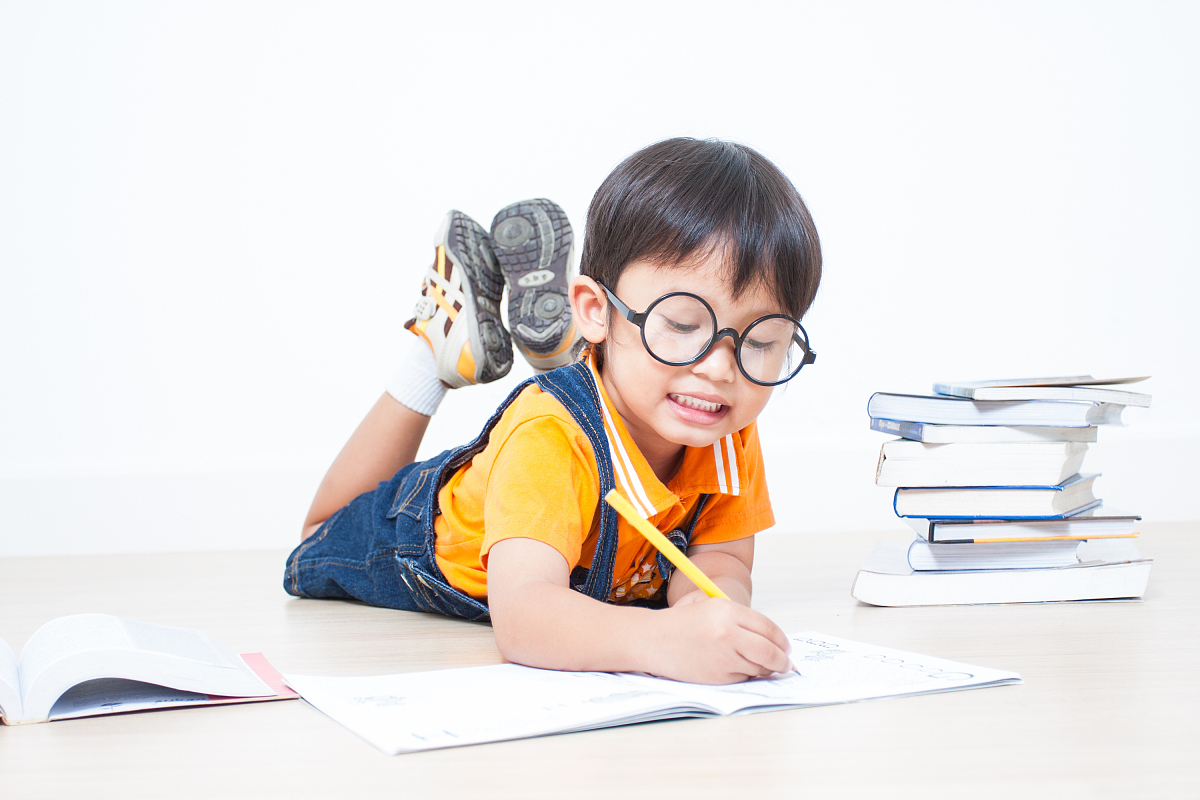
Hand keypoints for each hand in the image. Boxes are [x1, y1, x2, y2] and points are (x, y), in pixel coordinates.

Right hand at [644, 597, 792, 683]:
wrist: (652, 640)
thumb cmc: (680, 622)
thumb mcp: (709, 604)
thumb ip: (739, 616)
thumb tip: (771, 636)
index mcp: (727, 610)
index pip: (768, 628)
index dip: (782, 640)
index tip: (786, 647)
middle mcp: (728, 633)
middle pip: (770, 652)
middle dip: (782, 661)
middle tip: (786, 664)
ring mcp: (723, 657)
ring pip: (758, 668)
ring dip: (764, 669)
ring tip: (761, 665)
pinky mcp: (717, 676)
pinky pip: (742, 678)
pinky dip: (745, 675)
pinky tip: (735, 668)